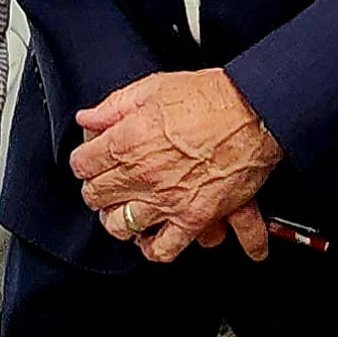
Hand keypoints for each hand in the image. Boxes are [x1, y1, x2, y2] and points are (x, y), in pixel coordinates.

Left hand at [73, 69, 280, 263]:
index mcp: (127, 141)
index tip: (92, 158)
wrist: (255, 113)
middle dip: (98, 190)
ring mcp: (167, 201)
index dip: (86, 160)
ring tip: (128, 208)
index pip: (81, 164)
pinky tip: (152, 237)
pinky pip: (163, 249)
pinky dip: (153, 248)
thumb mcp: (154, 87)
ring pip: (120, 226)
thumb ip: (115, 105)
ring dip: (120, 218)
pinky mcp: (194, 218)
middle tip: (108, 183)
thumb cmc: (212, 97)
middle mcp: (142, 176)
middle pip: (95, 198)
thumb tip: (89, 118)